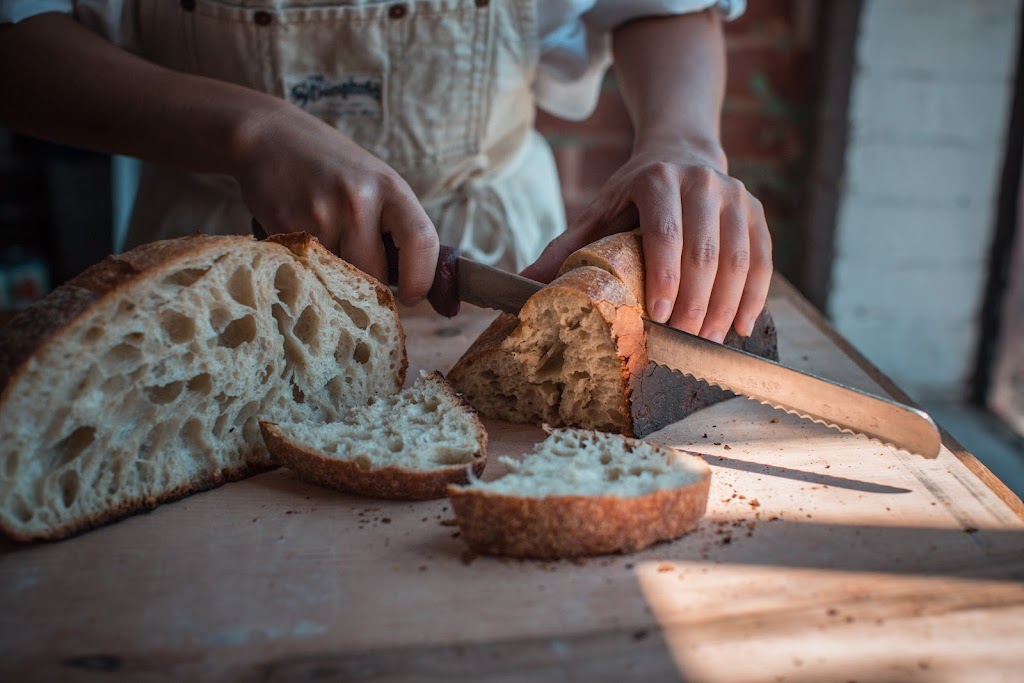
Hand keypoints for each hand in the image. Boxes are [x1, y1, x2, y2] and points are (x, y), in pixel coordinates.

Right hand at [231, 105, 438, 305]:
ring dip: (336, 277)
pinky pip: (309, 271)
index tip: (411, 296)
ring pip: (341, 279)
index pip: (422, 240)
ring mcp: (321, 216)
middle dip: (370, 284)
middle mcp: (357, 201)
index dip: (422, 278)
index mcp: (388, 186)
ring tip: (326, 242)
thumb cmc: (330, 164)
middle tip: (357, 268)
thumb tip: (414, 286)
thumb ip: (394, 225)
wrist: (269, 137)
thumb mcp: (373, 181)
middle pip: (376, 274)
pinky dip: (310, 268)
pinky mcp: (287, 229)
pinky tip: (304, 238)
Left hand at [521, 145, 771, 339]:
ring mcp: (736, 197)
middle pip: (706, 252)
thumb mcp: (597, 212)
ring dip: (725, 306)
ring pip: (740, 259)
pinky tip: (739, 327)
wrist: (681, 153)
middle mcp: (702, 183)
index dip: (665, 278)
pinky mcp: (757, 213)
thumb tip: (523, 283)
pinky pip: (763, 260)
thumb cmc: (632, 193)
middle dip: (695, 302)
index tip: (657, 318)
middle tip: (682, 341)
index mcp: (658, 181)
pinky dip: (755, 297)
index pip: (666, 233)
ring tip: (707, 342)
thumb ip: (564, 247)